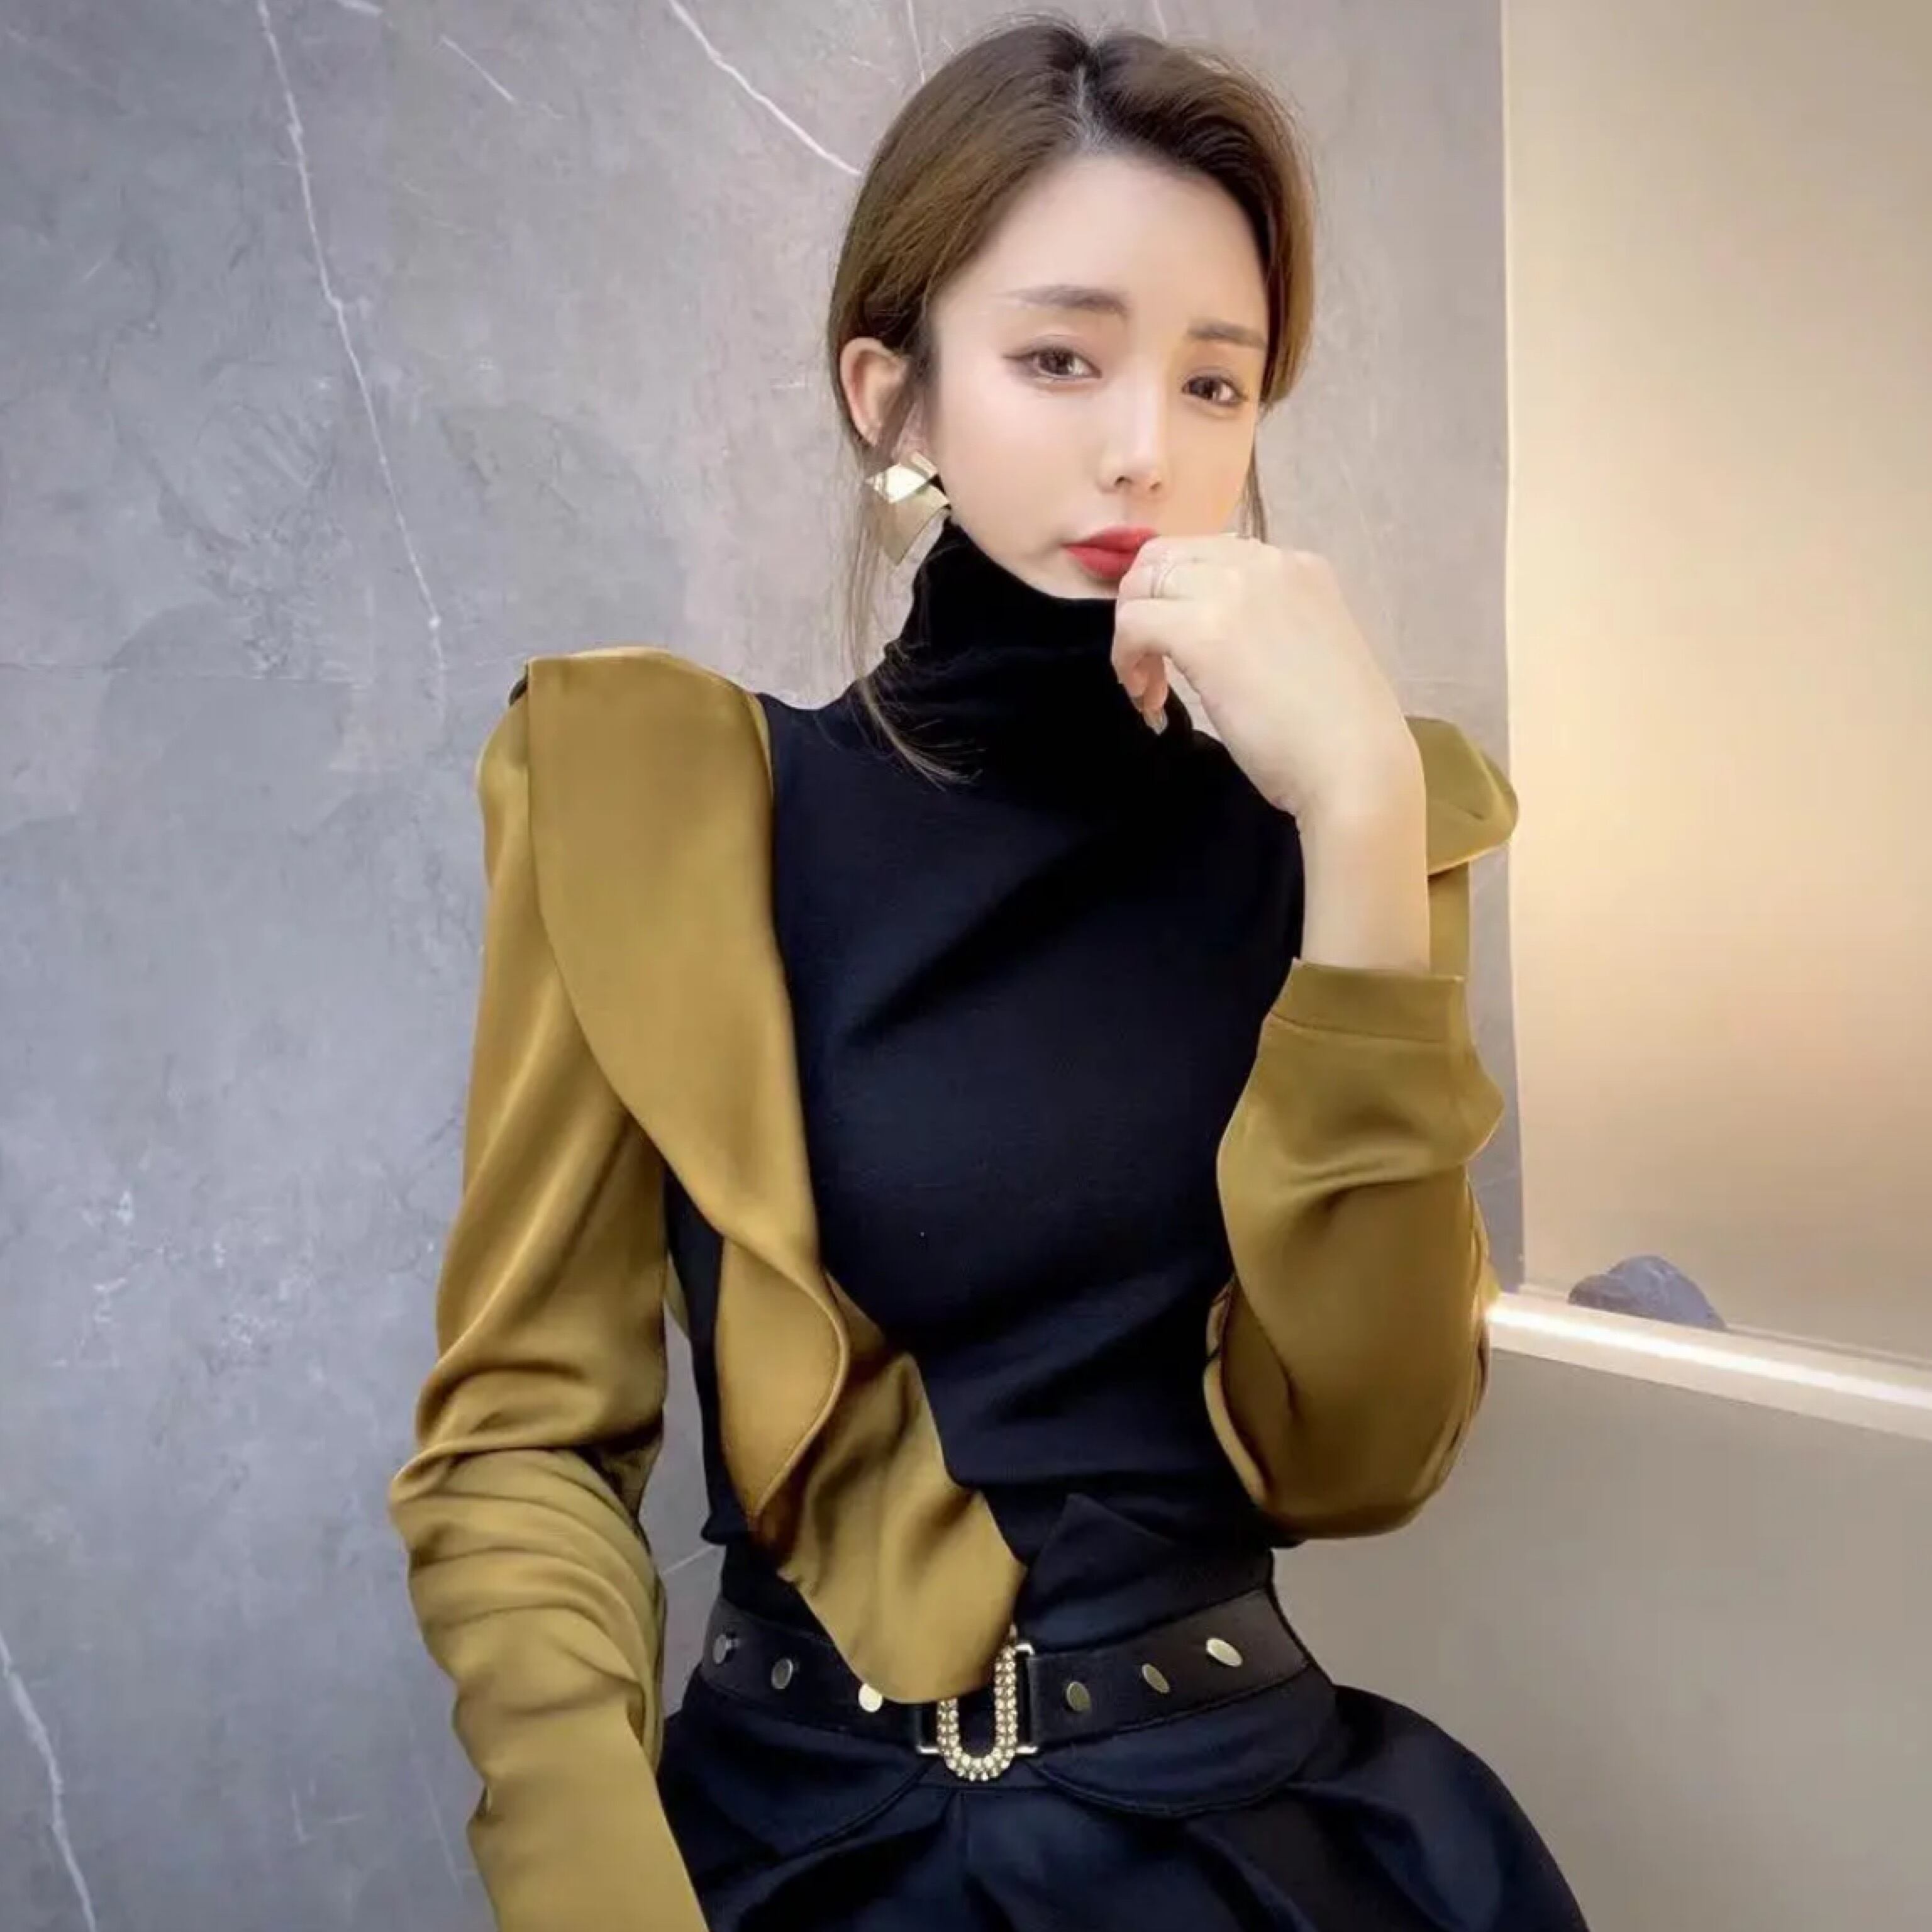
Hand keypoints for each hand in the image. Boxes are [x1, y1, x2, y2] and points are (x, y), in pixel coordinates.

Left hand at [1111, 534, 1420, 823]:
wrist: (1355, 767)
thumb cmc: (1334, 732)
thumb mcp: (1302, 650)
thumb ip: (1262, 625)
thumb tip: (1212, 631)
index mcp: (1297, 566)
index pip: (1206, 553)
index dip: (1175, 597)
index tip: (1176, 648)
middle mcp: (1265, 562)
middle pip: (1165, 557)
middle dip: (1143, 607)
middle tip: (1150, 667)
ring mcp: (1234, 589)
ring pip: (1142, 585)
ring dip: (1132, 636)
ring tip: (1149, 690)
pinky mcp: (1203, 629)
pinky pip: (1134, 623)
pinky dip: (1126, 660)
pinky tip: (1150, 702)